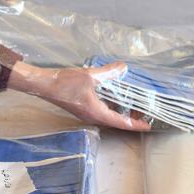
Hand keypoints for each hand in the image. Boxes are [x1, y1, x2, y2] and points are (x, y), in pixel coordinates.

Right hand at [8, 62, 150, 131]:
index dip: (136, 124)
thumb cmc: (66, 83)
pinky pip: (102, 108)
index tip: (149, 125)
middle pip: (116, 120)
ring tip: (134, 102)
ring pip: (109, 114)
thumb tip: (124, 68)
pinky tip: (115, 93)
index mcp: (97, 113)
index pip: (121, 122)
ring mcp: (87, 112)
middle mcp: (93, 116)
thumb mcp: (90, 76)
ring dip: (121, 110)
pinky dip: (112, 103)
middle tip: (145, 110)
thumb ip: (108, 72)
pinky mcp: (82, 106)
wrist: (44, 85)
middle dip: (131, 117)